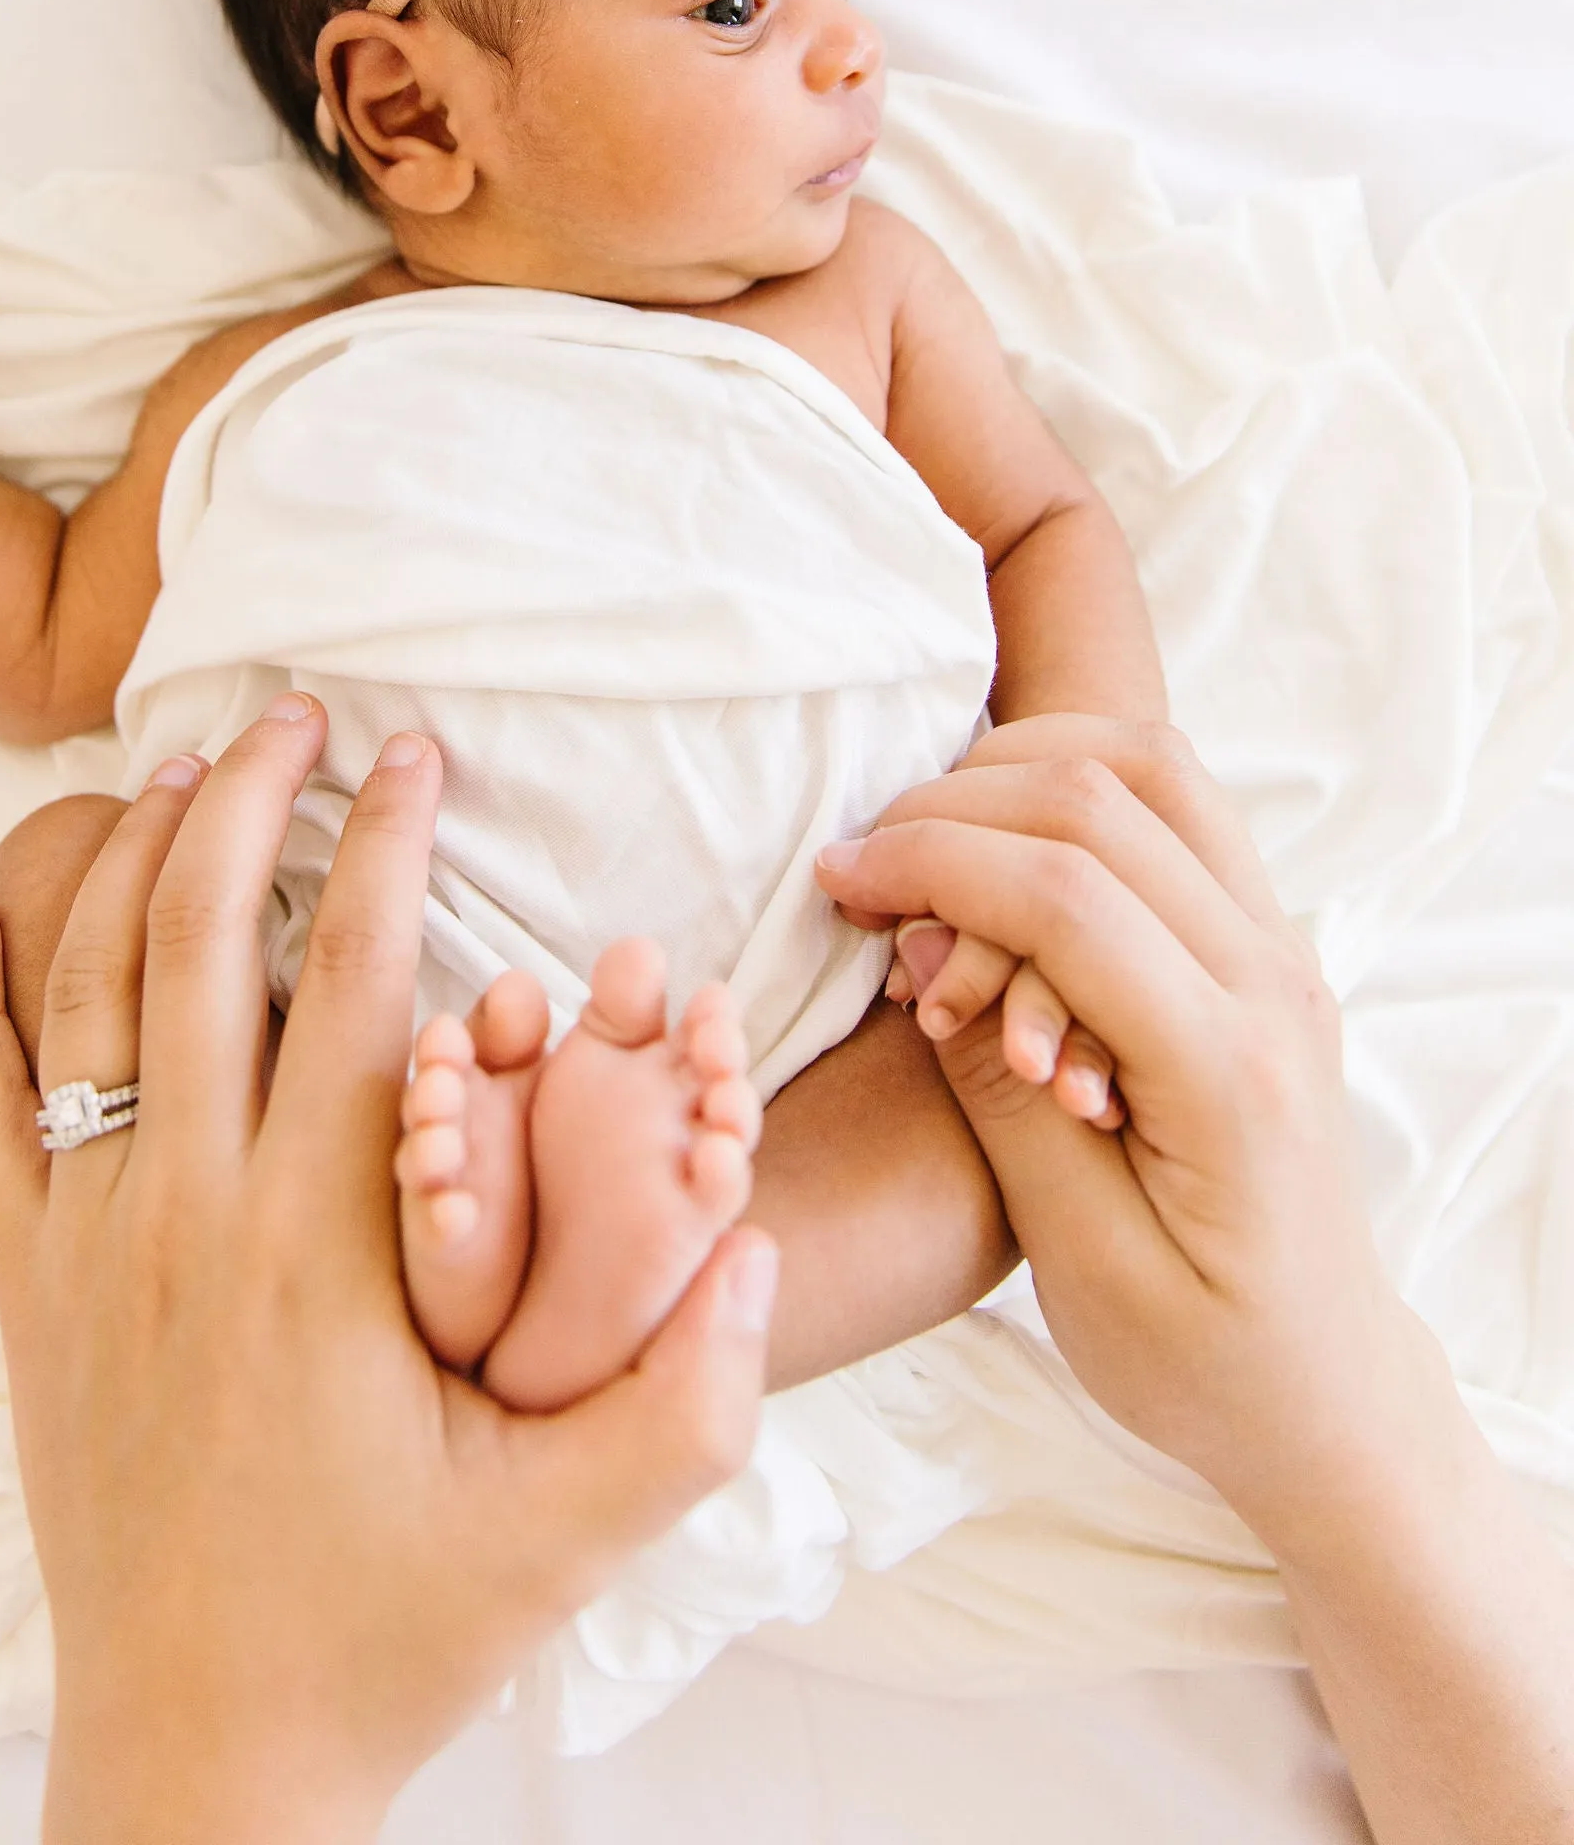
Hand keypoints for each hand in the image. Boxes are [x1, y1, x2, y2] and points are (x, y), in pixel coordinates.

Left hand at [0, 705, 777, 1844]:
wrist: (203, 1758)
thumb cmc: (392, 1635)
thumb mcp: (573, 1537)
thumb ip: (690, 1396)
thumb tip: (762, 1243)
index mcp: (322, 1247)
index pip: (360, 988)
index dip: (395, 851)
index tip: (419, 755)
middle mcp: (190, 1216)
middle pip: (207, 945)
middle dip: (248, 803)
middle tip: (293, 711)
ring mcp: (90, 1248)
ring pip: (92, 998)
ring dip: (128, 863)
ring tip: (172, 767)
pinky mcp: (28, 1296)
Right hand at [815, 720, 1416, 1531]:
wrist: (1323, 1390)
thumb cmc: (1199, 1359)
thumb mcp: (1082, 1262)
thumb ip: (1003, 1094)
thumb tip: (925, 944)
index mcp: (1229, 1070)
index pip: (1066, 894)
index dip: (932, 862)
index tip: (832, 882)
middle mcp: (1274, 981)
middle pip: (1102, 799)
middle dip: (953, 807)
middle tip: (860, 871)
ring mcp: (1281, 948)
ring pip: (1151, 765)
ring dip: (1019, 774)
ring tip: (926, 845)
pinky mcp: (1263, 942)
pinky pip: (1173, 804)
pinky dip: (1071, 788)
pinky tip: (997, 845)